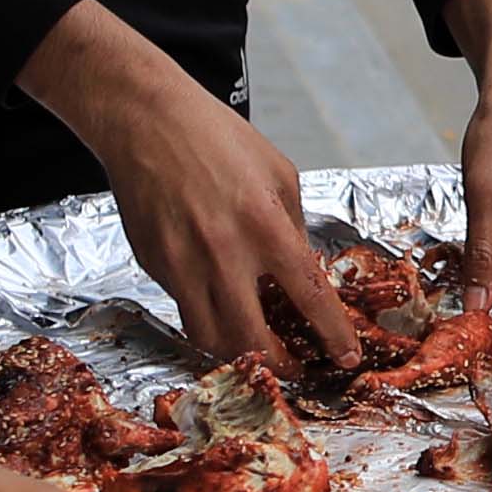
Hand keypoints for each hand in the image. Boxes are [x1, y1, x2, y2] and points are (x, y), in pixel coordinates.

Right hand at [43, 8, 353, 373]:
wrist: (145, 121)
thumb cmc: (215, 137)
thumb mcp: (278, 171)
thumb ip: (293, 224)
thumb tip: (300, 267)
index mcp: (265, 225)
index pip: (309, 296)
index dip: (332, 334)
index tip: (346, 356)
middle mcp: (223, 254)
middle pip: (253, 339)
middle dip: (280, 366)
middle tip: (296, 370)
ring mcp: (182, 265)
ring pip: (211, 339)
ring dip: (239, 353)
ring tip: (257, 349)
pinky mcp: (154, 266)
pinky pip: (185, 310)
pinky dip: (207, 321)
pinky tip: (221, 310)